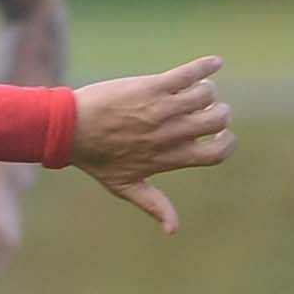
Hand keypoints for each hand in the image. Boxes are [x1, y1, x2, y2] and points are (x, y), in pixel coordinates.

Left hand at [68, 56, 233, 233]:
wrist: (67, 129)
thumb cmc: (95, 158)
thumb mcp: (124, 186)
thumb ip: (153, 204)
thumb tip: (174, 230)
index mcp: (169, 156)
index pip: (217, 153)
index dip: (227, 143)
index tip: (220, 135)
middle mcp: (170, 133)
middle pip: (219, 119)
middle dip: (219, 112)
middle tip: (203, 109)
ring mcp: (162, 108)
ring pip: (207, 94)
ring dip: (206, 91)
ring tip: (191, 91)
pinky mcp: (152, 86)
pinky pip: (190, 73)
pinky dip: (207, 66)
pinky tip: (214, 63)